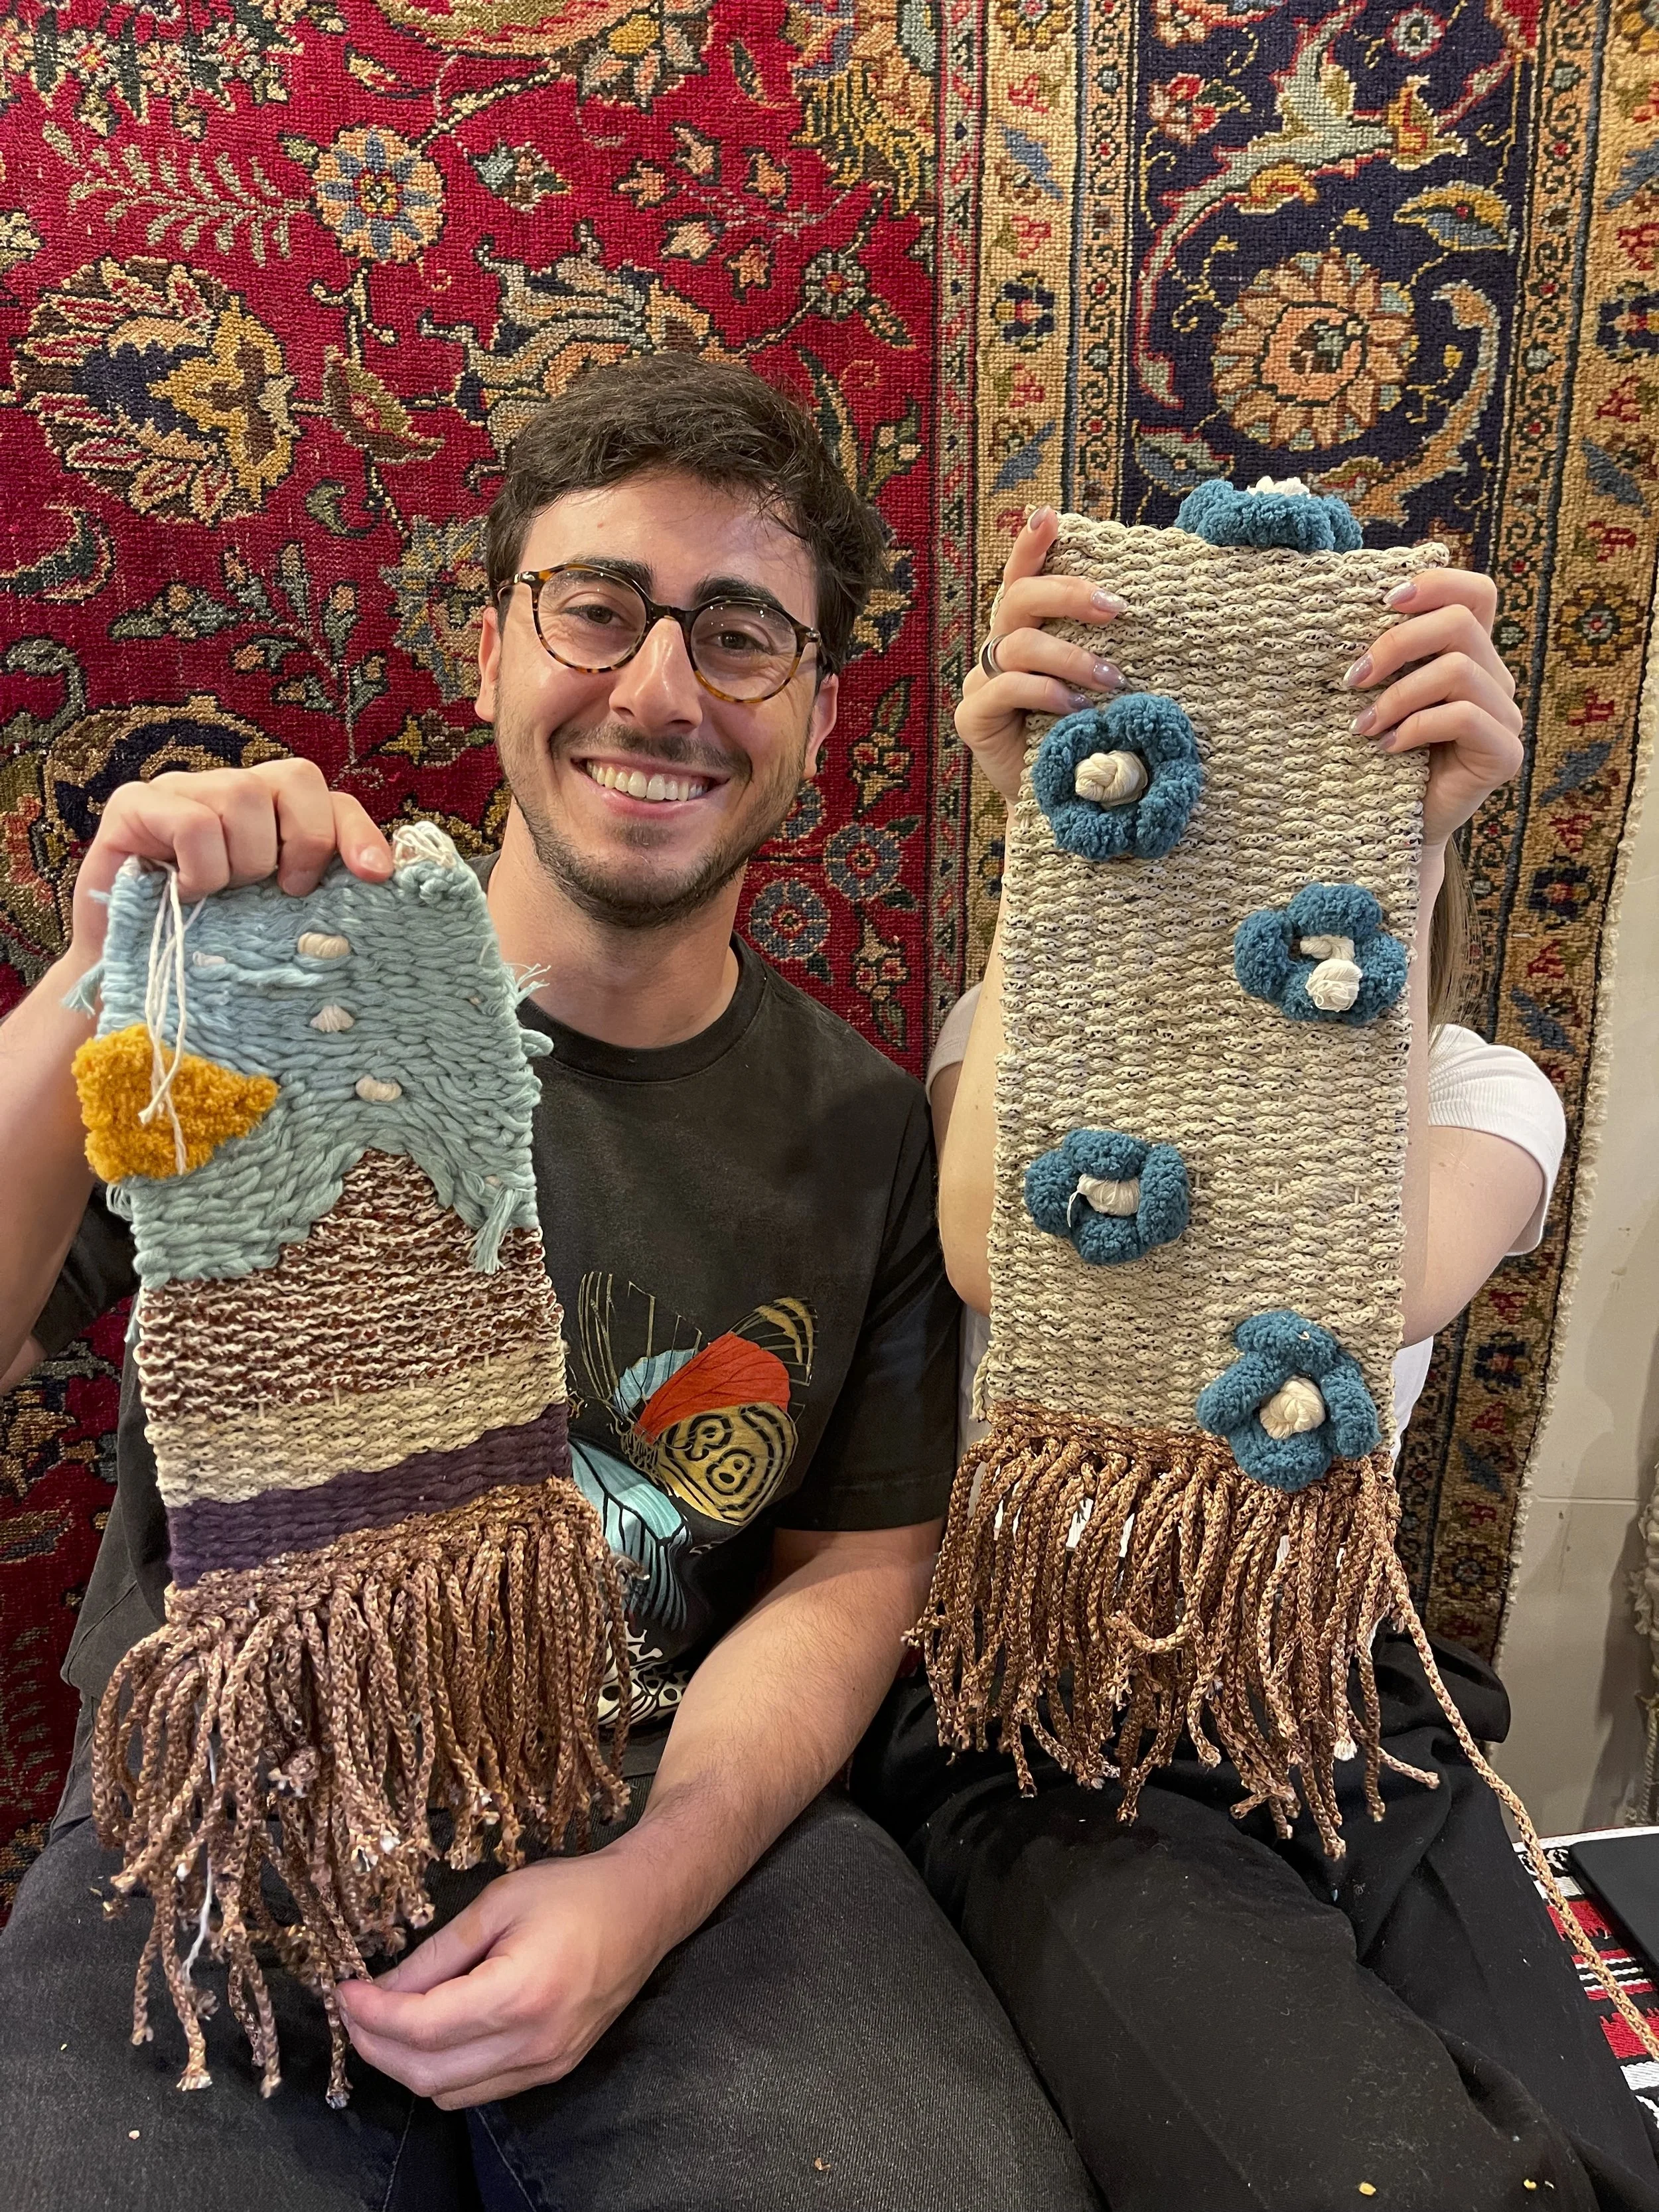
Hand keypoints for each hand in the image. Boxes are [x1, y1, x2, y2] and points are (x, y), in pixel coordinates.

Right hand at [69, 758, 391, 962]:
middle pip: (296, 778)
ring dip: (243, 862)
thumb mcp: (276, 919)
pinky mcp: (135, 804)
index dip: (357, 833)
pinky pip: (194, 821)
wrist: (130, 974)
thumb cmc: (209, 945)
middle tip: (283, 890)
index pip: (331, 798)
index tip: (375, 876)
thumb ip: (317, 889)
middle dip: (304, 841)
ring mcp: (181, 790)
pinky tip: (187, 894)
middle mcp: (228, 789)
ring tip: (222, 895)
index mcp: (271, 815)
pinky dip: (201, 868)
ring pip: (243, 796)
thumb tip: (380, 878)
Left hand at [335, 1848, 667, 2109]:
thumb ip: (438, 1952)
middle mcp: (534, 2043)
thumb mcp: (500, 1901)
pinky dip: (443, 2071)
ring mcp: (547, 2064)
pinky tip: (432, 2032)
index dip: (372, 2015)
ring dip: (406, 2064)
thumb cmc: (574, 1891)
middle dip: (377, 2045)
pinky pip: (480, 2090)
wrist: (645, 1907)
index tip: (342, 1990)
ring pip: (449, 2092)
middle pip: (427, 2074)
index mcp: (520, 1994)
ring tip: (386, 2020)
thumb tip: (382, 1987)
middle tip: (354, 2008)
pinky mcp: (554, 2069)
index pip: (423, 2027)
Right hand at [956, 506, 1128, 805]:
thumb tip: (1145, 603)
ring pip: (1019, 644)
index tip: (1050, 516)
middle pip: (1018, 598)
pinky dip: (1044, 692)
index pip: (1024, 576)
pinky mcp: (973, 718)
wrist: (1069, 803)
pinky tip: (1075, 708)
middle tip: (1116, 609)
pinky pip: (1004, 688)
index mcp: (1029, 631)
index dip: (1032, 545)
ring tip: (1113, 679)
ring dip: (1071, 656)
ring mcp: (982, 682)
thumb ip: (1108, 646)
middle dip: (1068, 594)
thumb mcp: (1107, 683)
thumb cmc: (1095, 736)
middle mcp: (1000, 649)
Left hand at [1345, 568, 1522, 849]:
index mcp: (1468, 653)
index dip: (1436, 584)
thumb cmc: (1377, 755)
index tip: (1383, 601)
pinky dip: (1415, 728)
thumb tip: (1342, 610)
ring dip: (1398, 696)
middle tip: (1352, 679)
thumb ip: (1383, 656)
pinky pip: (1464, 717)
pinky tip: (1386, 749)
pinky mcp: (1505, 753)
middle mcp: (1494, 678)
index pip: (1475, 593)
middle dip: (1396, 644)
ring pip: (1458, 670)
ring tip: (1361, 727)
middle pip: (1459, 623)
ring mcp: (1505, 716)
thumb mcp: (1377, 695)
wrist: (1392, 826)